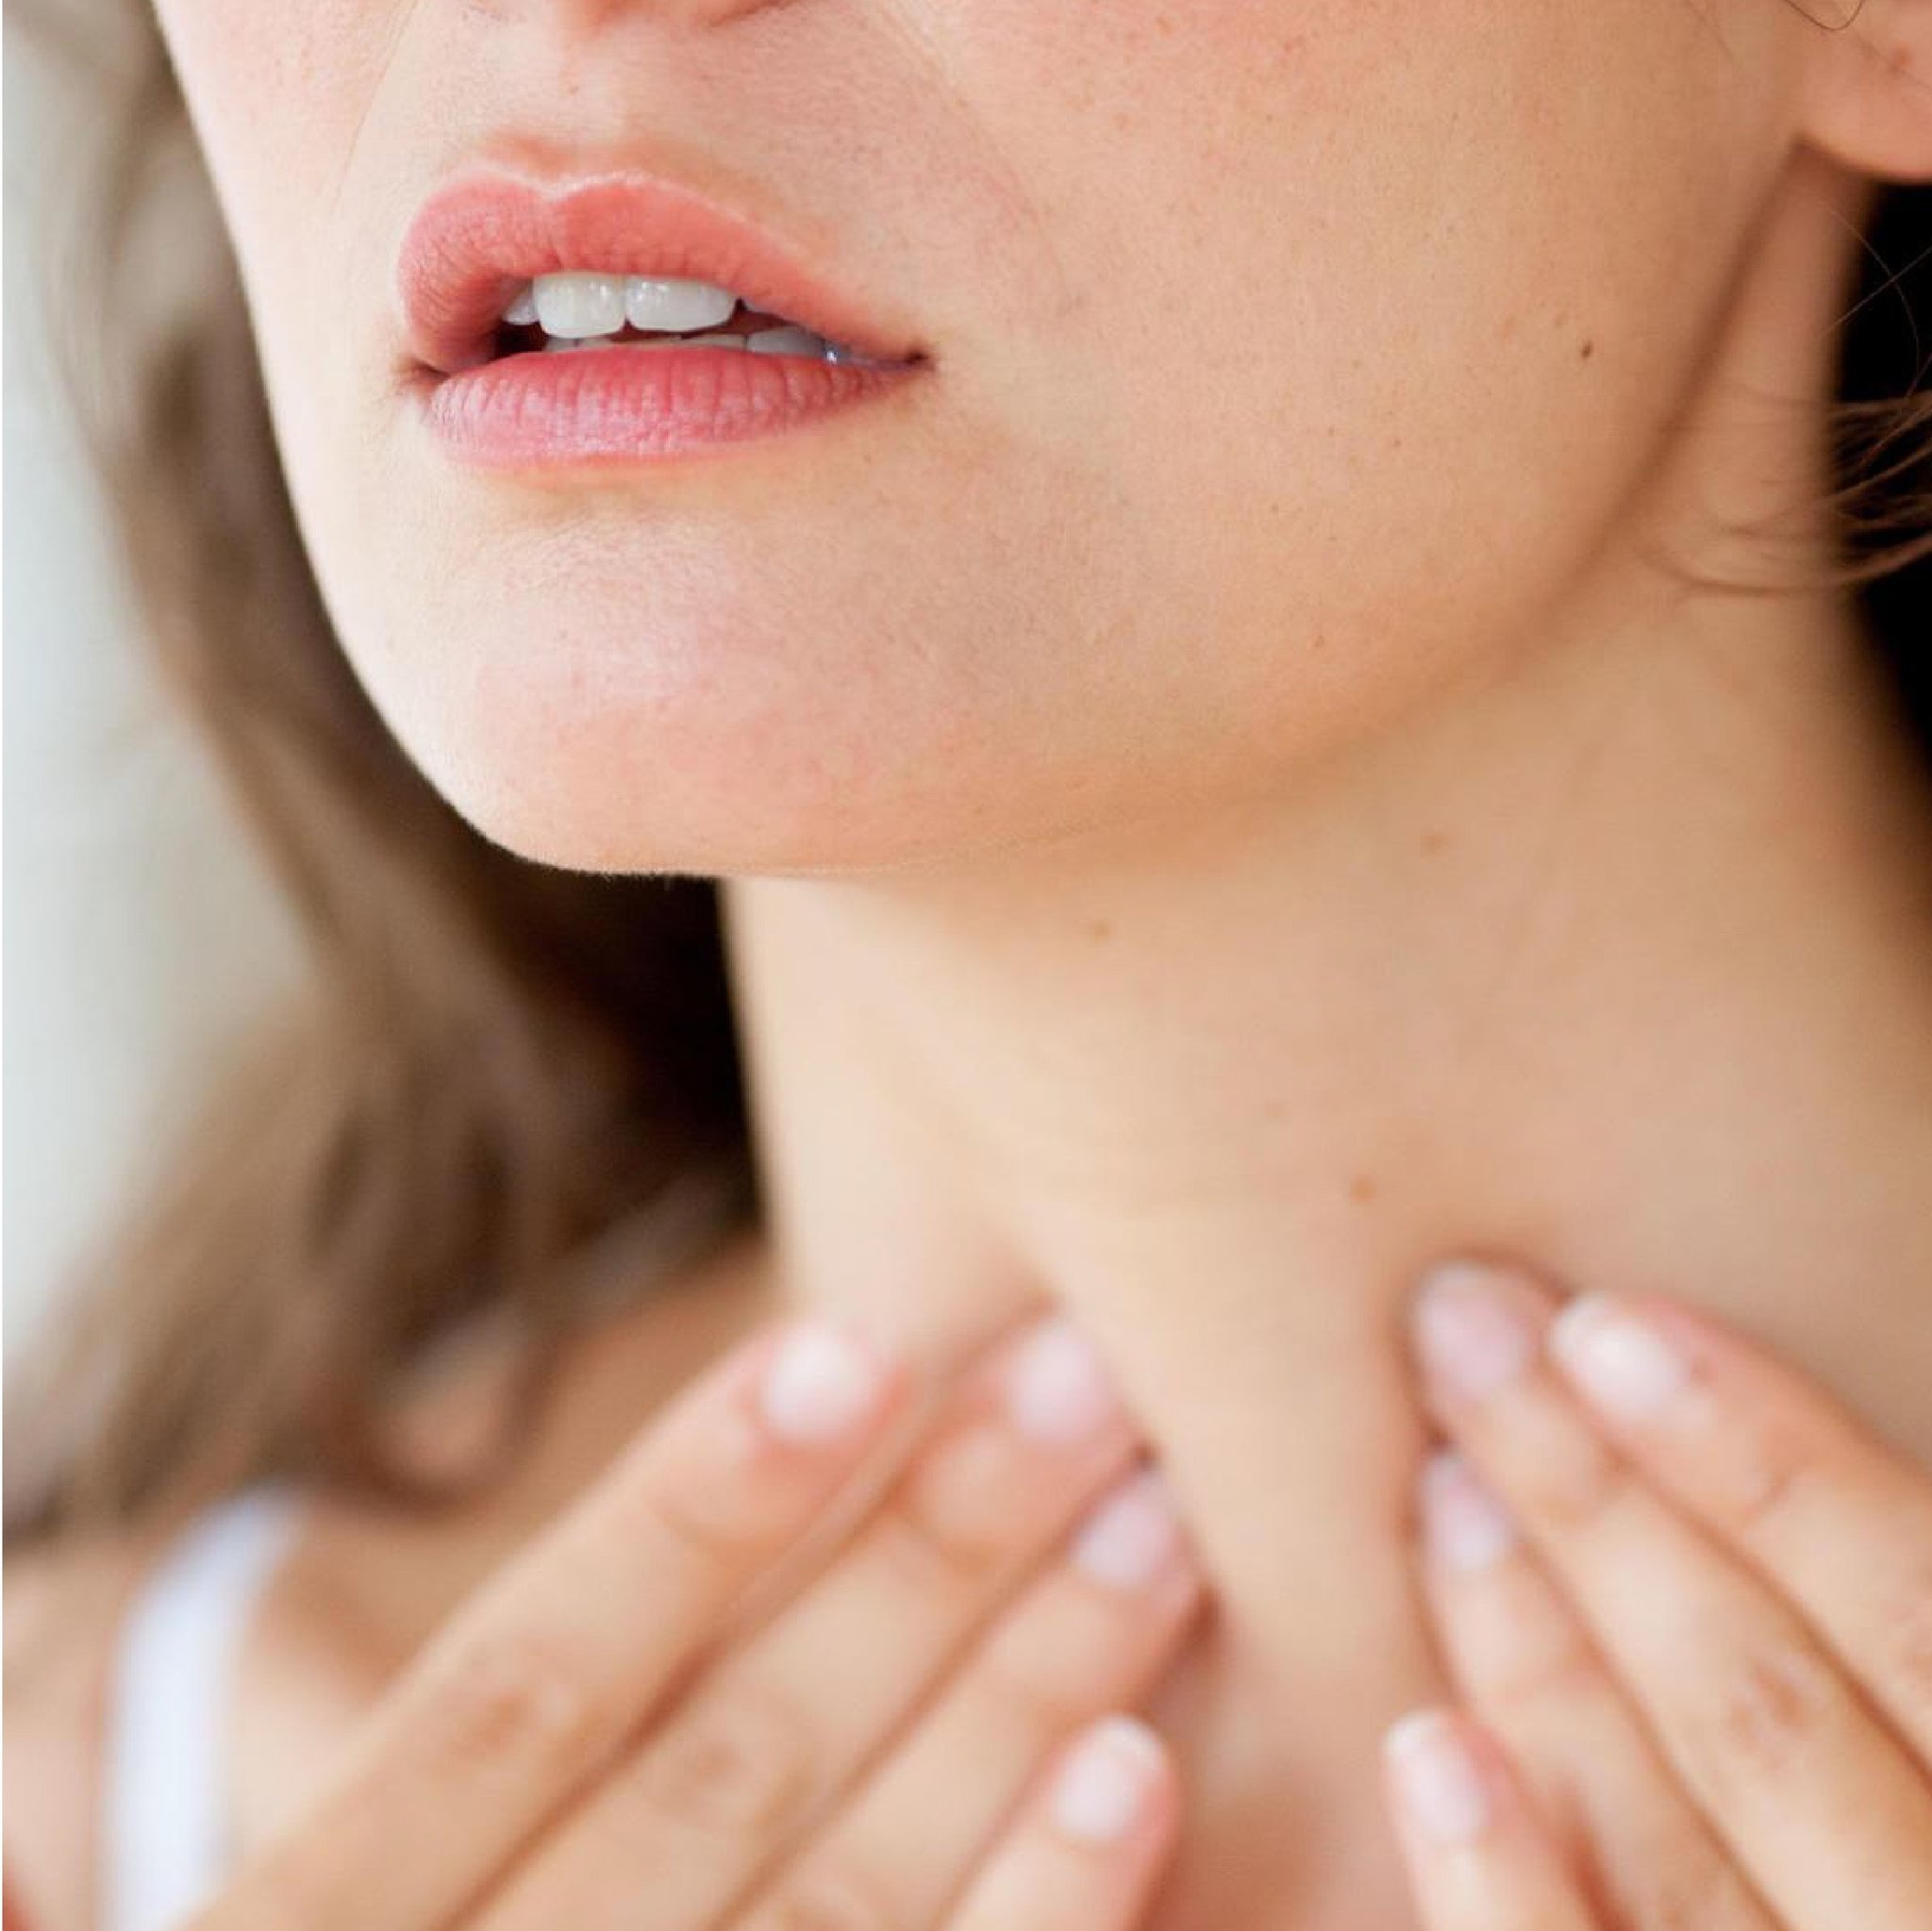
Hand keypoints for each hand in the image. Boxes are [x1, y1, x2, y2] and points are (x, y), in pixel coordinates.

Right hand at [191, 1311, 1205, 1930]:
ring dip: (1013, 1701)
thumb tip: (782, 1427)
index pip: (511, 1689)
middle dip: (917, 1561)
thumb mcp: (398, 1866)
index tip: (858, 1341)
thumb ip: (523, 1721)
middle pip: (713, 1769)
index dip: (680, 1510)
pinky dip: (1037, 1913)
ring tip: (1151, 1525)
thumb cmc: (468, 1923)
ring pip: (836, 1904)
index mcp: (321, 1920)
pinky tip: (1136, 1774)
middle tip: (1084, 1375)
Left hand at [1381, 1257, 1931, 1930]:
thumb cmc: (1917, 1820)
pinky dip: (1516, 1901)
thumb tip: (1805, 1492)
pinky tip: (1429, 1751)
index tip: (1604, 1319)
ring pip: (1682, 1859)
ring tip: (1439, 1484)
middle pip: (1773, 1718)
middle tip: (1458, 1334)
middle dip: (1605, 1509)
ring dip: (1546, 1660)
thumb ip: (1890, 1661)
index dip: (1774, 1464)